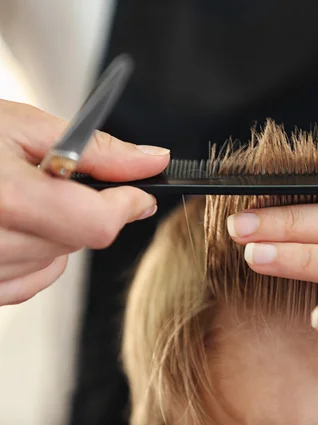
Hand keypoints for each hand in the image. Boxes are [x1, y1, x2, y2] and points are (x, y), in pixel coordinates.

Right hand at [0, 99, 169, 305]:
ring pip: (55, 261)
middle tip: (59, 180)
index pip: (97, 223)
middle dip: (85, 209)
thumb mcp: (23, 126)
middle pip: (78, 240)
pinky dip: (33, 256)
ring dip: (56, 231)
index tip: (138, 194)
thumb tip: (152, 160)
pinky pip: (27, 282)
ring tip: (22, 197)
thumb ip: (98, 149)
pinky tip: (11, 225)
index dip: (127, 205)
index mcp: (6, 198)